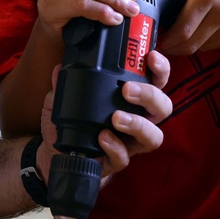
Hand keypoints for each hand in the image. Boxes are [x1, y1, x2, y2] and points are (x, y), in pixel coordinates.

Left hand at [36, 52, 171, 181]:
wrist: (56, 154)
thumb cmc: (70, 124)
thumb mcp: (62, 99)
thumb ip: (63, 85)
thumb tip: (59, 68)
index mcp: (131, 100)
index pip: (155, 82)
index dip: (160, 69)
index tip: (152, 57)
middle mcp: (137, 120)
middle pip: (163, 107)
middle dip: (150, 95)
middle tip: (127, 89)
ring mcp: (129, 143)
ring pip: (154, 136)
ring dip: (138, 124)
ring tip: (116, 117)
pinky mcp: (117, 161)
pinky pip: (125, 157)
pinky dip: (115, 147)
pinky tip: (102, 137)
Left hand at [143, 0, 219, 54]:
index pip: (181, 32)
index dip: (165, 40)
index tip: (153, 37)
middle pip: (190, 45)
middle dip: (172, 47)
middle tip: (160, 40)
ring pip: (202, 47)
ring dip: (186, 45)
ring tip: (175, 34)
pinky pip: (215, 44)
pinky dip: (202, 41)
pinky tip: (194, 30)